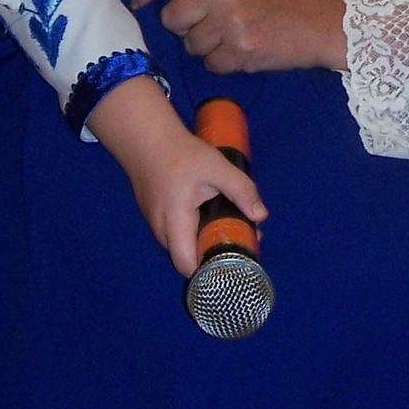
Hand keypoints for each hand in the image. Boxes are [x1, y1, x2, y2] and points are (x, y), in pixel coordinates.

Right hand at [86, 75, 265, 276]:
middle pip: (186, 258)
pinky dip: (191, 231)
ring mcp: (154, 224)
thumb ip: (241, 190)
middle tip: (240, 237)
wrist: (146, 138)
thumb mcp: (216, 167)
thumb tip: (261, 216)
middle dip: (211, 254)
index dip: (208, 270)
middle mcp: (161, 229)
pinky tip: (208, 215)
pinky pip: (174, 234)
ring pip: (180, 246)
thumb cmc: (181, 152)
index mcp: (175, 221)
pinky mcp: (154, 216)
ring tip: (229, 224)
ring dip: (202, 241)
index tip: (232, 260)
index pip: (186, 264)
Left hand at [132, 0, 346, 73]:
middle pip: (172, 17)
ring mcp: (231, 23)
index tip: (139, 2)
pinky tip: (243, 52)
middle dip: (183, 27)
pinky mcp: (242, 51)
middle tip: (208, 26)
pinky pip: (212, 64)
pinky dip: (223, 64)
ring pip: (191, 45)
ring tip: (232, 38)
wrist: (320, 23)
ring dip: (205, 48)